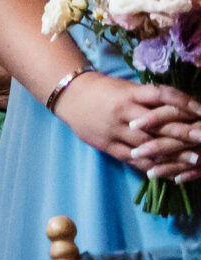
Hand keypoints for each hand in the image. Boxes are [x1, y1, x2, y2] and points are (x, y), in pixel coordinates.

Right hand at [53, 71, 200, 179]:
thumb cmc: (104, 91)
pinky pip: (131, 158)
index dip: (183, 102)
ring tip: (194, 160)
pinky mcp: (106, 145)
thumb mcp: (127, 88)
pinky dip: (151, 165)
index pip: (161, 96)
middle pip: (158, 124)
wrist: (70, 97)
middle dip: (185, 132)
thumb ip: (150, 99)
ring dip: (173, 154)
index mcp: (130, 94)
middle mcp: (123, 112)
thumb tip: (183, 108)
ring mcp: (113, 130)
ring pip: (147, 144)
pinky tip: (167, 171)